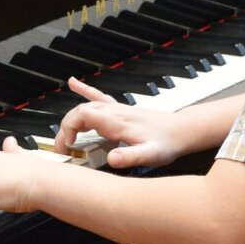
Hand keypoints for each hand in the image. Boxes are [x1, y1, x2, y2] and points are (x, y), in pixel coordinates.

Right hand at [55, 77, 184, 168]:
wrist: (180, 131)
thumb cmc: (167, 143)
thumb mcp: (150, 155)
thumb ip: (130, 157)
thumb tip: (111, 160)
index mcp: (117, 122)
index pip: (81, 115)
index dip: (68, 128)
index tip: (68, 146)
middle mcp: (114, 112)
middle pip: (79, 112)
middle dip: (65, 128)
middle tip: (64, 149)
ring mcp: (116, 109)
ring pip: (85, 107)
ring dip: (71, 120)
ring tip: (66, 138)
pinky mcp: (120, 110)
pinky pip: (98, 97)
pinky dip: (84, 90)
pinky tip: (73, 83)